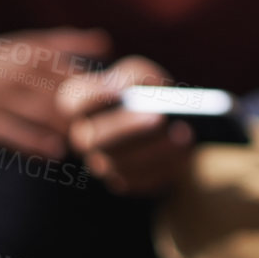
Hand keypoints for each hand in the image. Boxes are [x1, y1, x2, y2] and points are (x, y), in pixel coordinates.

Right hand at [0, 28, 110, 159]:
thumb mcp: (28, 44)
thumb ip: (69, 44)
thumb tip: (107, 41)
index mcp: (36, 56)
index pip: (82, 79)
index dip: (106, 99)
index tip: (126, 114)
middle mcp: (20, 75)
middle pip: (69, 101)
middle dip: (94, 121)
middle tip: (116, 139)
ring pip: (47, 120)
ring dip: (72, 136)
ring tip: (92, 149)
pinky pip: (17, 139)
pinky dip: (40, 148)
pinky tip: (57, 153)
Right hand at [58, 56, 195, 195]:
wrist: (169, 126)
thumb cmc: (149, 93)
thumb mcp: (143, 75)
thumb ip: (135, 75)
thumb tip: (129, 90)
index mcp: (82, 105)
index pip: (72, 102)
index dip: (93, 97)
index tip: (121, 92)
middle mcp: (86, 137)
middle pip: (96, 138)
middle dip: (128, 128)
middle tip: (159, 117)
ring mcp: (103, 163)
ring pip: (121, 164)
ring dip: (156, 149)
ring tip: (183, 134)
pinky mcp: (126, 181)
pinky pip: (142, 180)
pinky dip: (166, 165)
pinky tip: (185, 150)